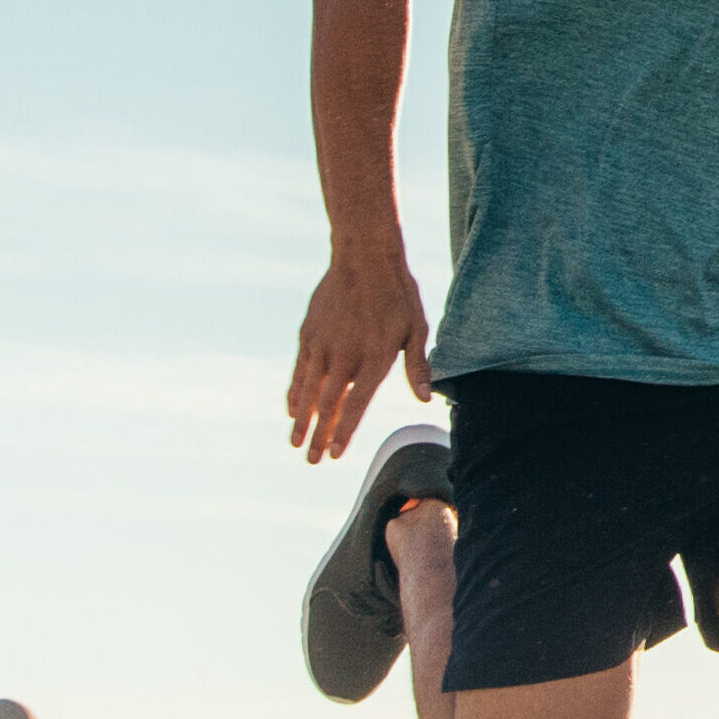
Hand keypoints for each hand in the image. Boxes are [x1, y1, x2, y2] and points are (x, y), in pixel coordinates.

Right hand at [282, 247, 424, 463]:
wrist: (363, 256)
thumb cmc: (397, 294)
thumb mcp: (416, 328)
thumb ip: (418, 367)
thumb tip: (426, 400)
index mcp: (374, 359)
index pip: (355, 405)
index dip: (344, 432)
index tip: (334, 454)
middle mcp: (345, 357)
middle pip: (328, 405)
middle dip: (319, 435)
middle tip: (311, 461)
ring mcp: (323, 346)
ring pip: (309, 391)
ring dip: (302, 420)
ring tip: (296, 443)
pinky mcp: (309, 335)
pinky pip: (299, 370)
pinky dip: (295, 392)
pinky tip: (292, 408)